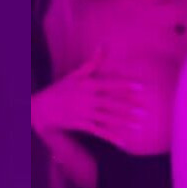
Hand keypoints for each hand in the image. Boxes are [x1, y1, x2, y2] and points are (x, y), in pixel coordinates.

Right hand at [30, 49, 150, 147]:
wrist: (42, 109)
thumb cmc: (60, 90)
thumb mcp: (74, 75)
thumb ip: (92, 63)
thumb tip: (103, 46)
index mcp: (87, 86)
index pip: (110, 85)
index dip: (125, 86)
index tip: (141, 88)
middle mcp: (87, 100)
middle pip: (111, 104)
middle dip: (128, 108)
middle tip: (144, 111)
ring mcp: (84, 114)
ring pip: (108, 119)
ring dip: (124, 122)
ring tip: (138, 124)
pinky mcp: (82, 126)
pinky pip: (99, 132)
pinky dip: (111, 137)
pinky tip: (123, 142)